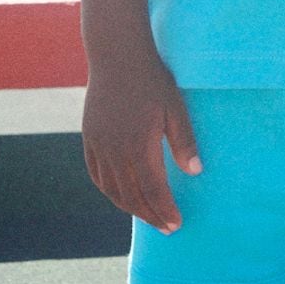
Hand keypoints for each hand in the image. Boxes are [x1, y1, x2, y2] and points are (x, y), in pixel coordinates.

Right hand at [82, 46, 201, 231]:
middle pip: (131, 196)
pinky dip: (109, 190)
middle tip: (165, 227)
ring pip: (111, 189)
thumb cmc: (151, 79)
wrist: (116, 55)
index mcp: (139, 146)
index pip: (153, 190)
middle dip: (150, 215)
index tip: (176, 224)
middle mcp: (115, 151)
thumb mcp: (175, 109)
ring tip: (146, 215)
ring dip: (129, 207)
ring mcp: (98, 145)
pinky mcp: (89, 138)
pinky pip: (96, 174)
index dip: (165, 210)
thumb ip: (184, 142)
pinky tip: (120, 195)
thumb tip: (195, 172)